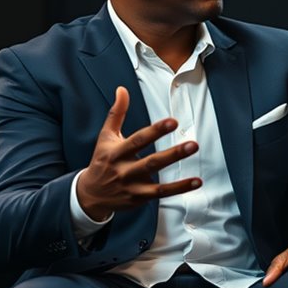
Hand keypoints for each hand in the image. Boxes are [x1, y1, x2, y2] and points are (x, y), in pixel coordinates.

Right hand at [76, 86, 201, 220]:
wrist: (90, 195)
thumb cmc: (102, 160)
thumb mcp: (105, 137)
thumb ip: (116, 113)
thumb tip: (122, 89)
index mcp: (116, 152)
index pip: (138, 140)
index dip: (155, 131)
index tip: (173, 121)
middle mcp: (124, 170)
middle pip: (151, 162)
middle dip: (173, 154)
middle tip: (193, 144)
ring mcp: (132, 186)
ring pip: (157, 181)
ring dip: (180, 176)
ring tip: (196, 167)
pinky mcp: (139, 198)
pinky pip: (161, 193)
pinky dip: (179, 189)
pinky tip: (196, 182)